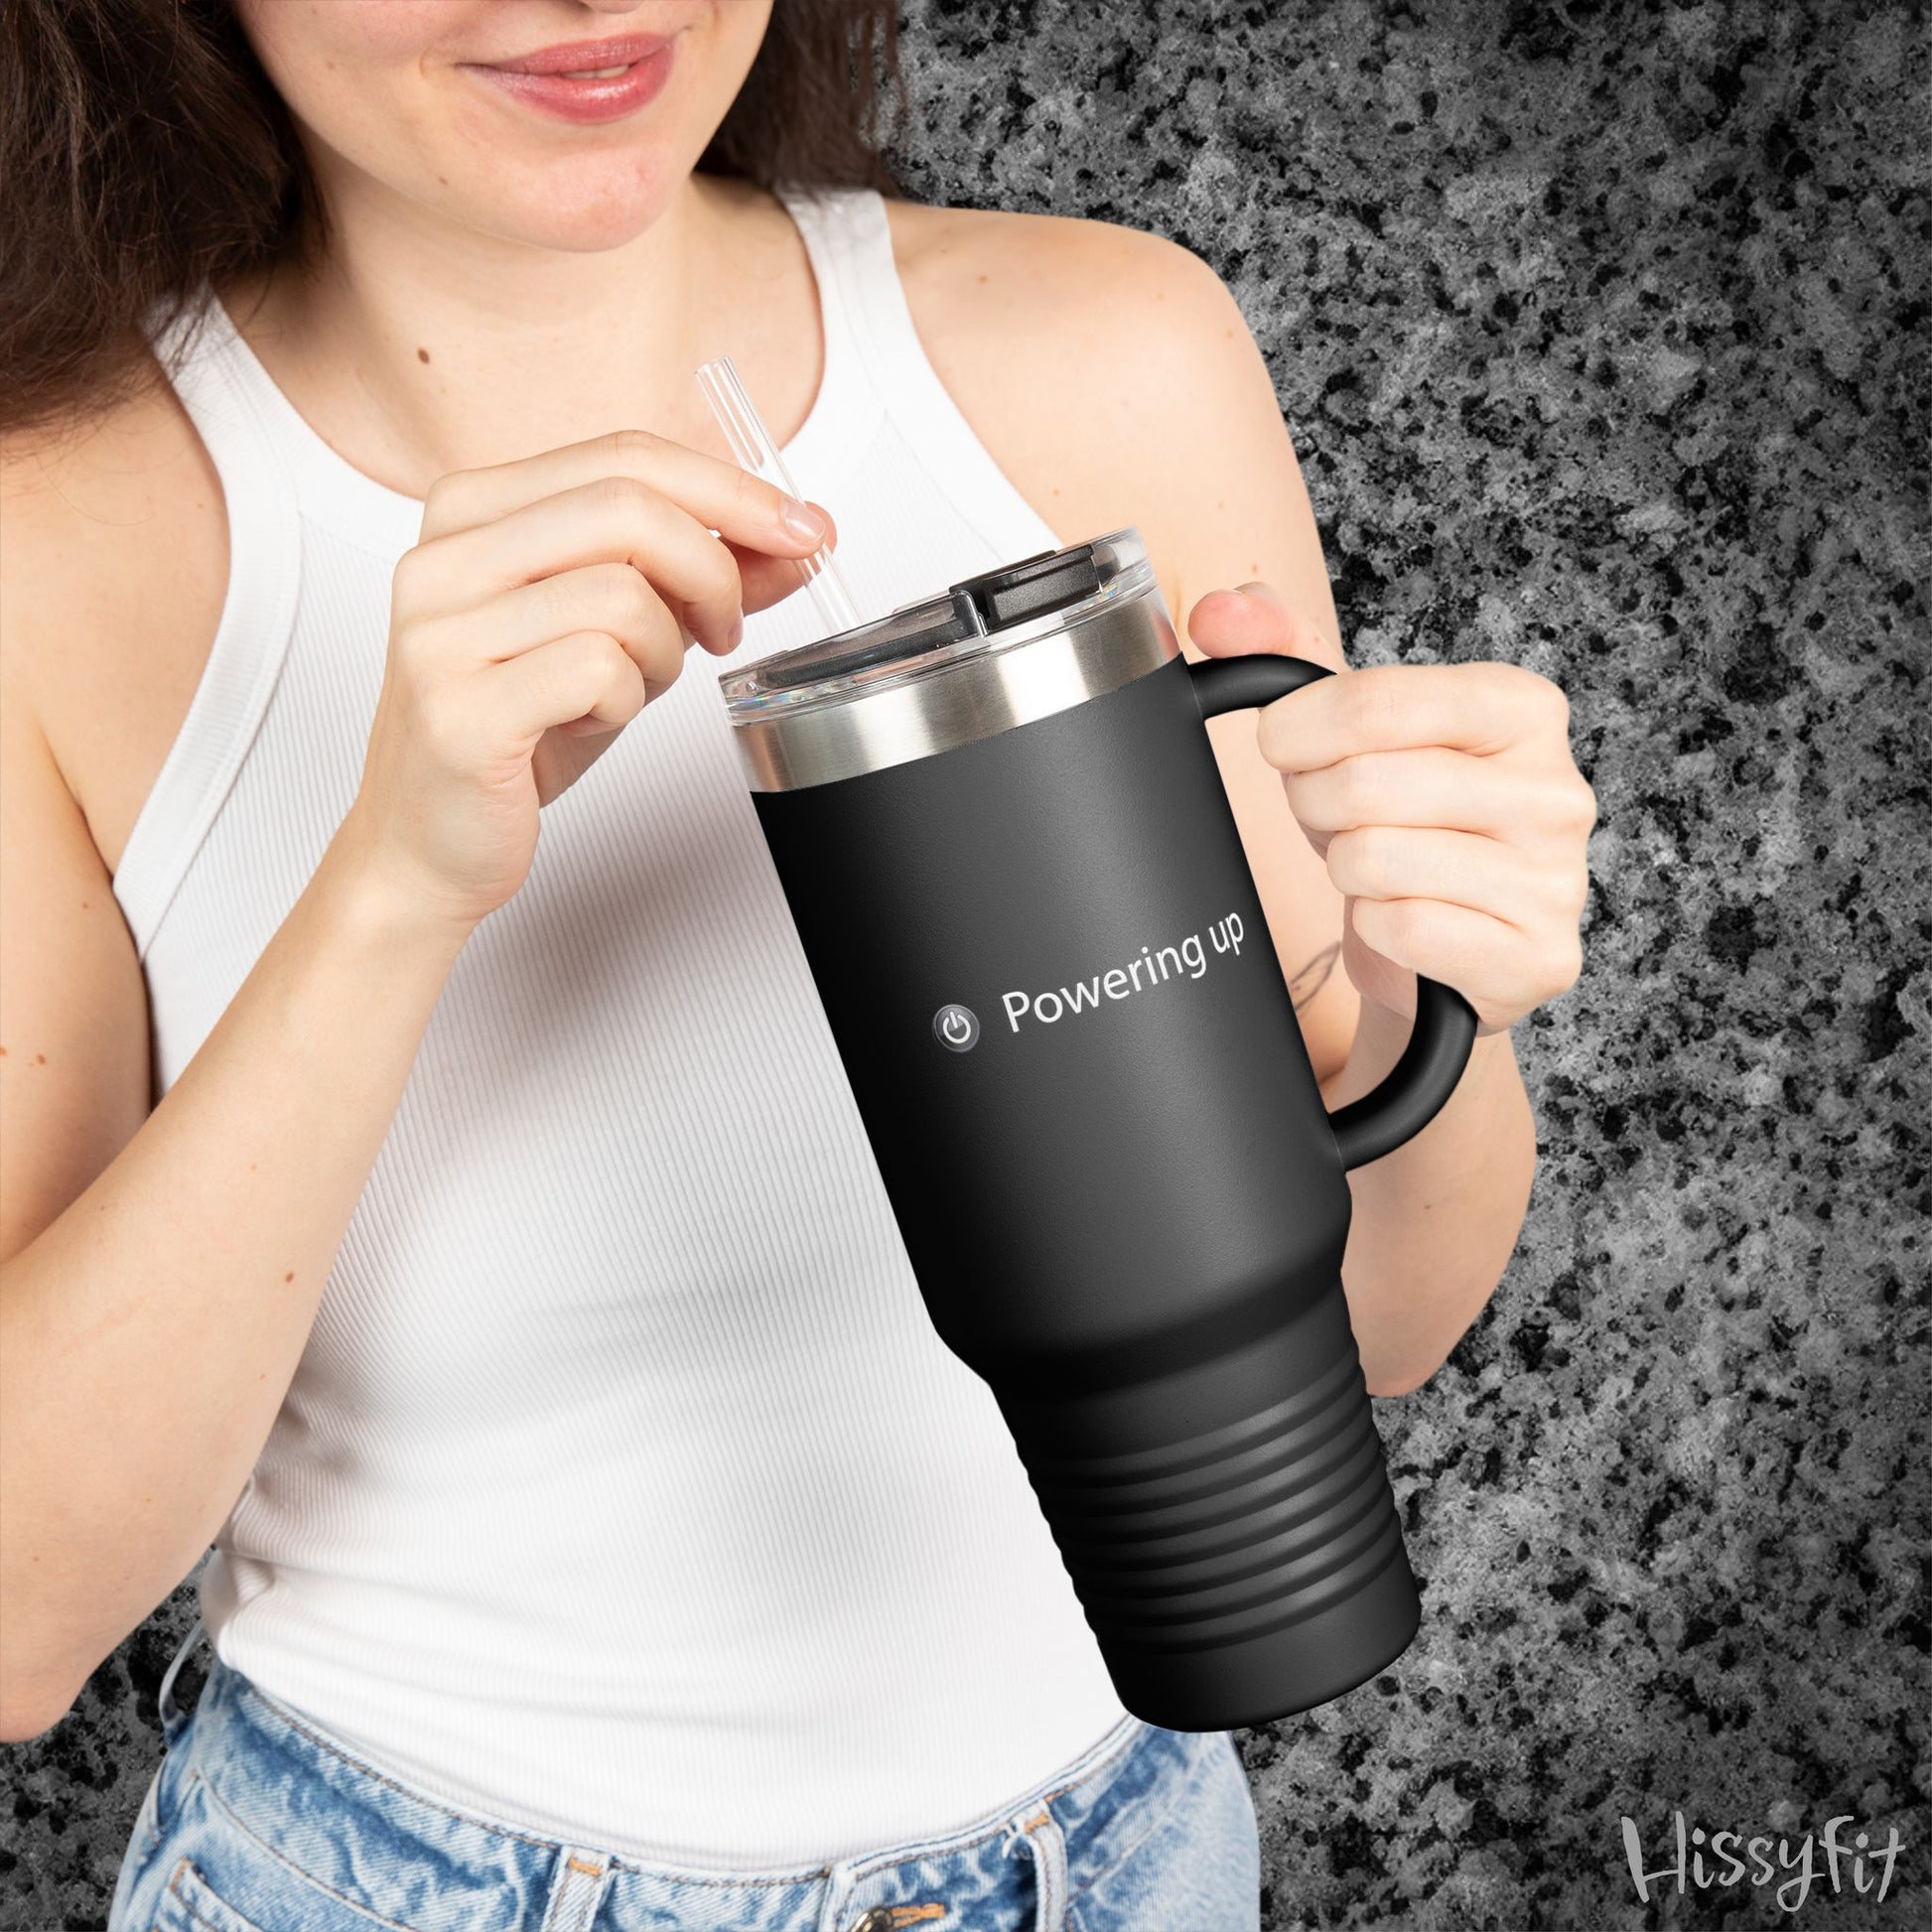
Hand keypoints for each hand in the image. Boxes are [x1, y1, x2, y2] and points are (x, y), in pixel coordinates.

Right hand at [336, 431, 836, 935]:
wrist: (428, 841)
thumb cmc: (520, 731)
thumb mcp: (623, 635)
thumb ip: (700, 576)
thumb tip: (801, 537)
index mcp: (475, 510)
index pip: (626, 456)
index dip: (729, 490)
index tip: (800, 530)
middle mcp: (445, 556)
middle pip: (630, 508)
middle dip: (713, 571)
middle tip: (724, 629)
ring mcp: (442, 630)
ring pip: (622, 595)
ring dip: (663, 653)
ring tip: (631, 687)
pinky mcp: (459, 708)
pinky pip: (597, 670)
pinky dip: (624, 702)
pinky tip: (588, 720)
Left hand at [1188, 583, 1595, 1035]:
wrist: (1446, 948)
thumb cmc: (1398, 823)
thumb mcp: (1344, 730)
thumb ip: (1280, 653)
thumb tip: (1218, 608)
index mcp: (1519, 707)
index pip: (1372, 702)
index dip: (1297, 733)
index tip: (1289, 749)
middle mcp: (1555, 787)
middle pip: (1363, 784)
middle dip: (1315, 808)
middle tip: (1336, 821)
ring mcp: (1555, 878)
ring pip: (1373, 860)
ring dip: (1345, 872)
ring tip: (1376, 870)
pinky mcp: (1537, 957)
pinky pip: (1402, 929)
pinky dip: (1377, 931)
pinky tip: (1407, 923)